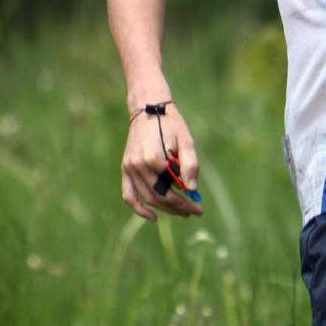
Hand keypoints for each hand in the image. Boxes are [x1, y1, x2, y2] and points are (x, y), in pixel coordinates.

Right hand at [121, 102, 201, 220]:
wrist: (148, 108)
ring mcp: (129, 167)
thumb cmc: (171, 124)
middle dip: (178, 208)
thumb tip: (192, 189)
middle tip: (194, 212)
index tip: (200, 208)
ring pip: (147, 198)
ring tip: (182, 212)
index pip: (171, 191)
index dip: (186, 203)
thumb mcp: (187, 141)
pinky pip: (128, 194)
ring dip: (165, 209)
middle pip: (159, 197)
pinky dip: (138, 208)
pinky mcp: (125, 168)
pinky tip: (153, 217)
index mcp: (155, 158)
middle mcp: (138, 165)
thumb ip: (190, 165)